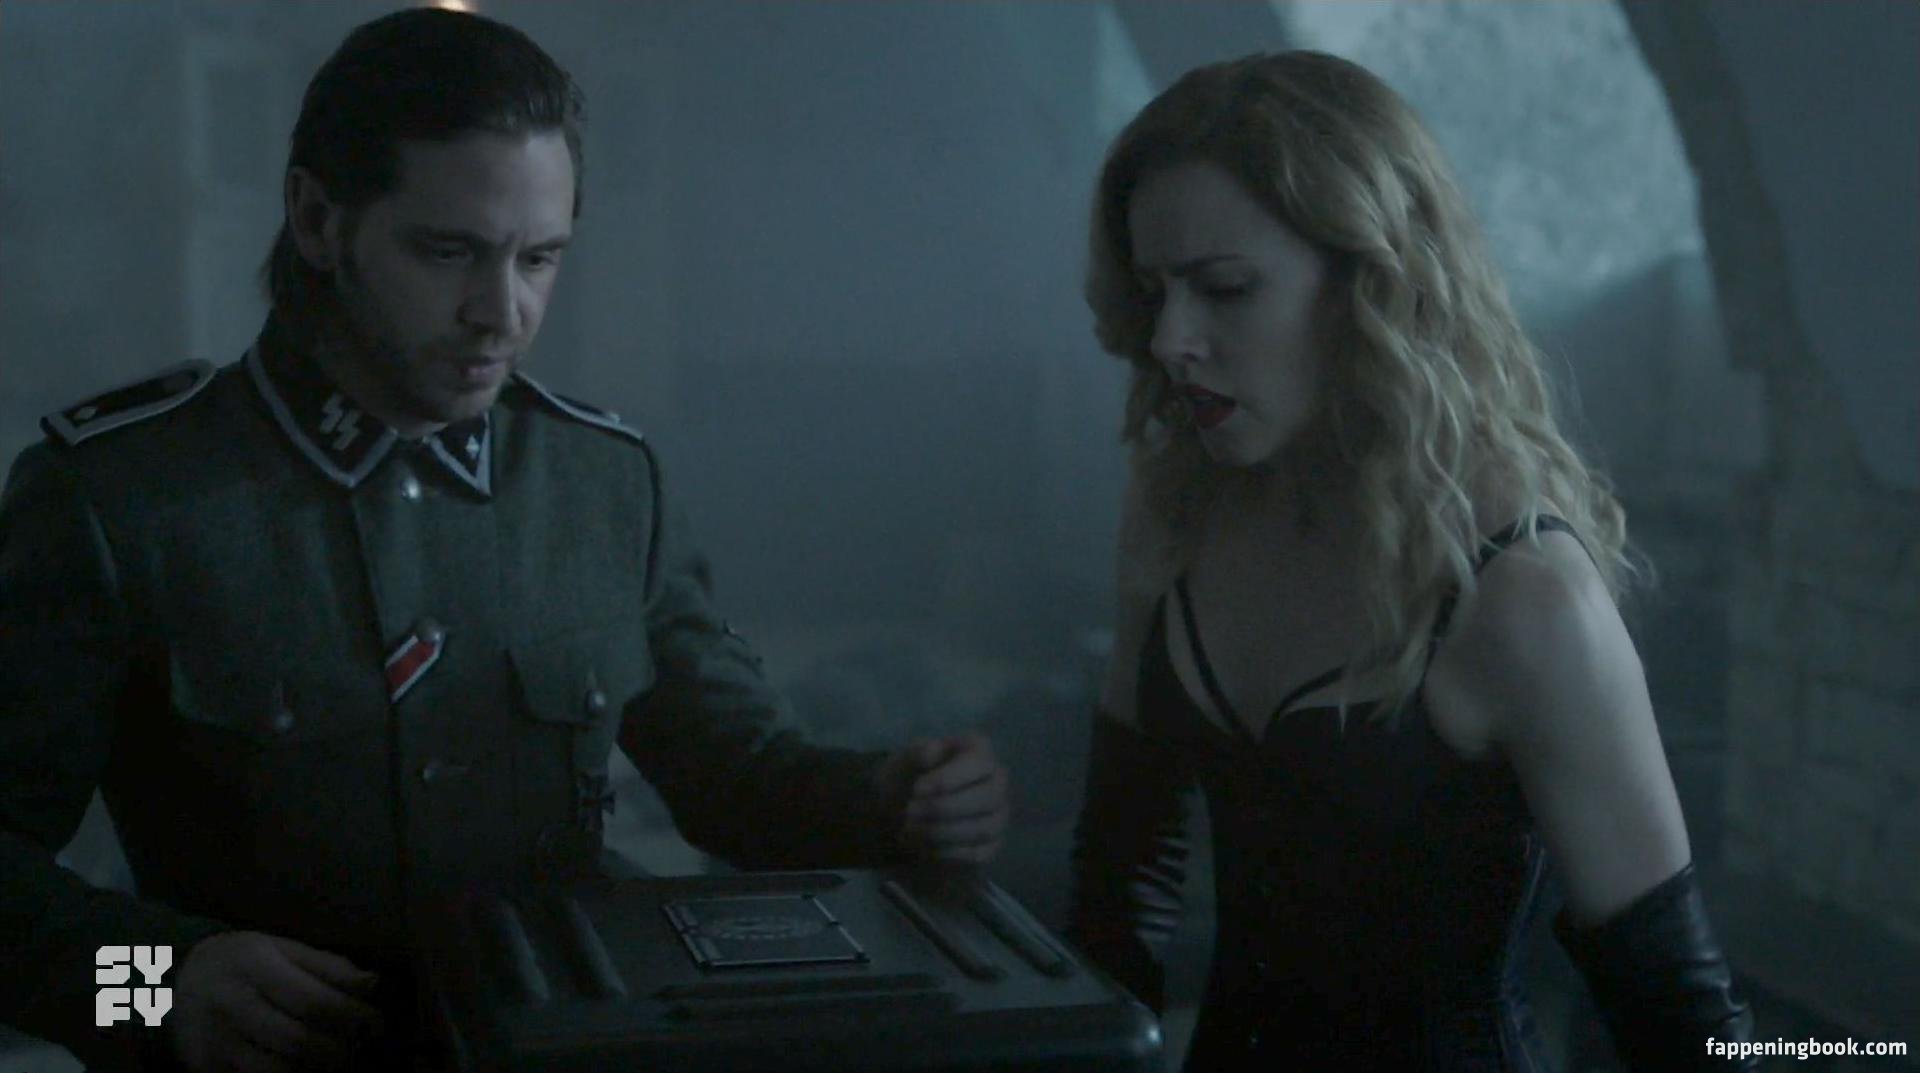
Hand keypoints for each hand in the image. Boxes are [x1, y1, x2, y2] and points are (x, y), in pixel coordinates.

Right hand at [166, 930, 384, 1072]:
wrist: (171, 982)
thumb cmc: (240, 962)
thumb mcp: (281, 949)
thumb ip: (327, 967)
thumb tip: (374, 984)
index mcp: (254, 966)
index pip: (314, 1001)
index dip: (353, 1017)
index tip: (378, 1024)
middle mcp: (232, 1004)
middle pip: (299, 1041)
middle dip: (340, 1052)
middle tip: (363, 1051)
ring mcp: (216, 1041)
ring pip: (278, 1070)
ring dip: (316, 1071)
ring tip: (338, 1063)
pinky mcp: (207, 1068)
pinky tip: (306, 1070)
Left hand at [876, 732, 1010, 864]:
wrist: (903, 808)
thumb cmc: (910, 776)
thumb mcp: (906, 759)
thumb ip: (917, 752)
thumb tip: (932, 751)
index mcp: (979, 751)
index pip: (977, 765)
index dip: (947, 779)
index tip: (917, 789)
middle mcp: (997, 782)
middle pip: (986, 798)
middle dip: (943, 808)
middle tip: (909, 812)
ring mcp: (998, 816)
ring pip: (983, 829)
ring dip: (941, 832)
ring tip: (909, 830)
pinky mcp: (990, 846)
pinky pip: (977, 854)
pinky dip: (946, 853)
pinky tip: (921, 846)